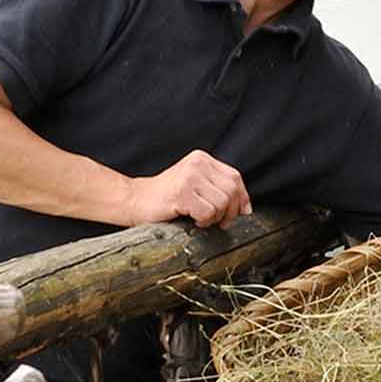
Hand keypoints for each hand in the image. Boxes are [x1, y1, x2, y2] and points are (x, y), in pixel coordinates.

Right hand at [125, 150, 251, 228]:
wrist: (134, 201)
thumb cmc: (166, 198)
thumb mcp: (196, 187)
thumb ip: (219, 190)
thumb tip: (246, 208)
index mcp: (202, 159)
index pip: (235, 177)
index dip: (241, 198)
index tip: (240, 212)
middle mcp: (197, 164)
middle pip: (232, 191)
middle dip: (229, 211)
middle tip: (215, 220)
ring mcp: (189, 177)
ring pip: (222, 203)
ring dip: (214, 217)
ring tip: (199, 217)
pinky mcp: (182, 192)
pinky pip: (208, 212)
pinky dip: (203, 221)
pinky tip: (191, 219)